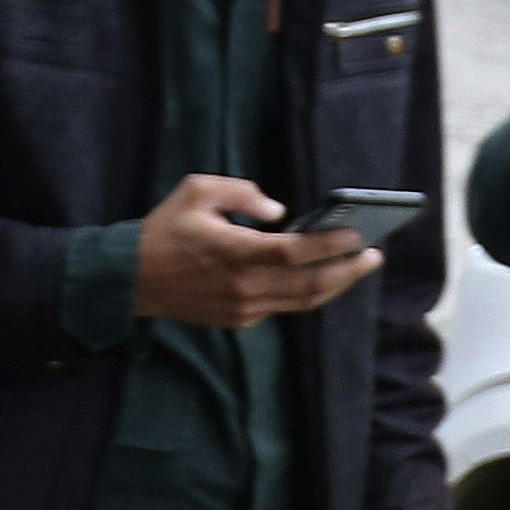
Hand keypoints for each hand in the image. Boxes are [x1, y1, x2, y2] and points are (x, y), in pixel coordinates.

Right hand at [134, 173, 376, 330]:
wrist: (134, 279)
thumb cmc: (166, 228)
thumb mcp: (197, 190)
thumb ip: (240, 193)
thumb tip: (279, 211)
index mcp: (233, 252)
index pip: (293, 253)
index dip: (328, 246)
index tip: (356, 235)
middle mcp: (242, 286)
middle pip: (308, 285)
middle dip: (347, 271)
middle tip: (375, 254)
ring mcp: (243, 308)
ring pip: (302, 302)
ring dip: (335, 285)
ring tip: (360, 266)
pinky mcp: (240, 319)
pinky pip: (284, 306)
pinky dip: (309, 292)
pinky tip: (326, 276)